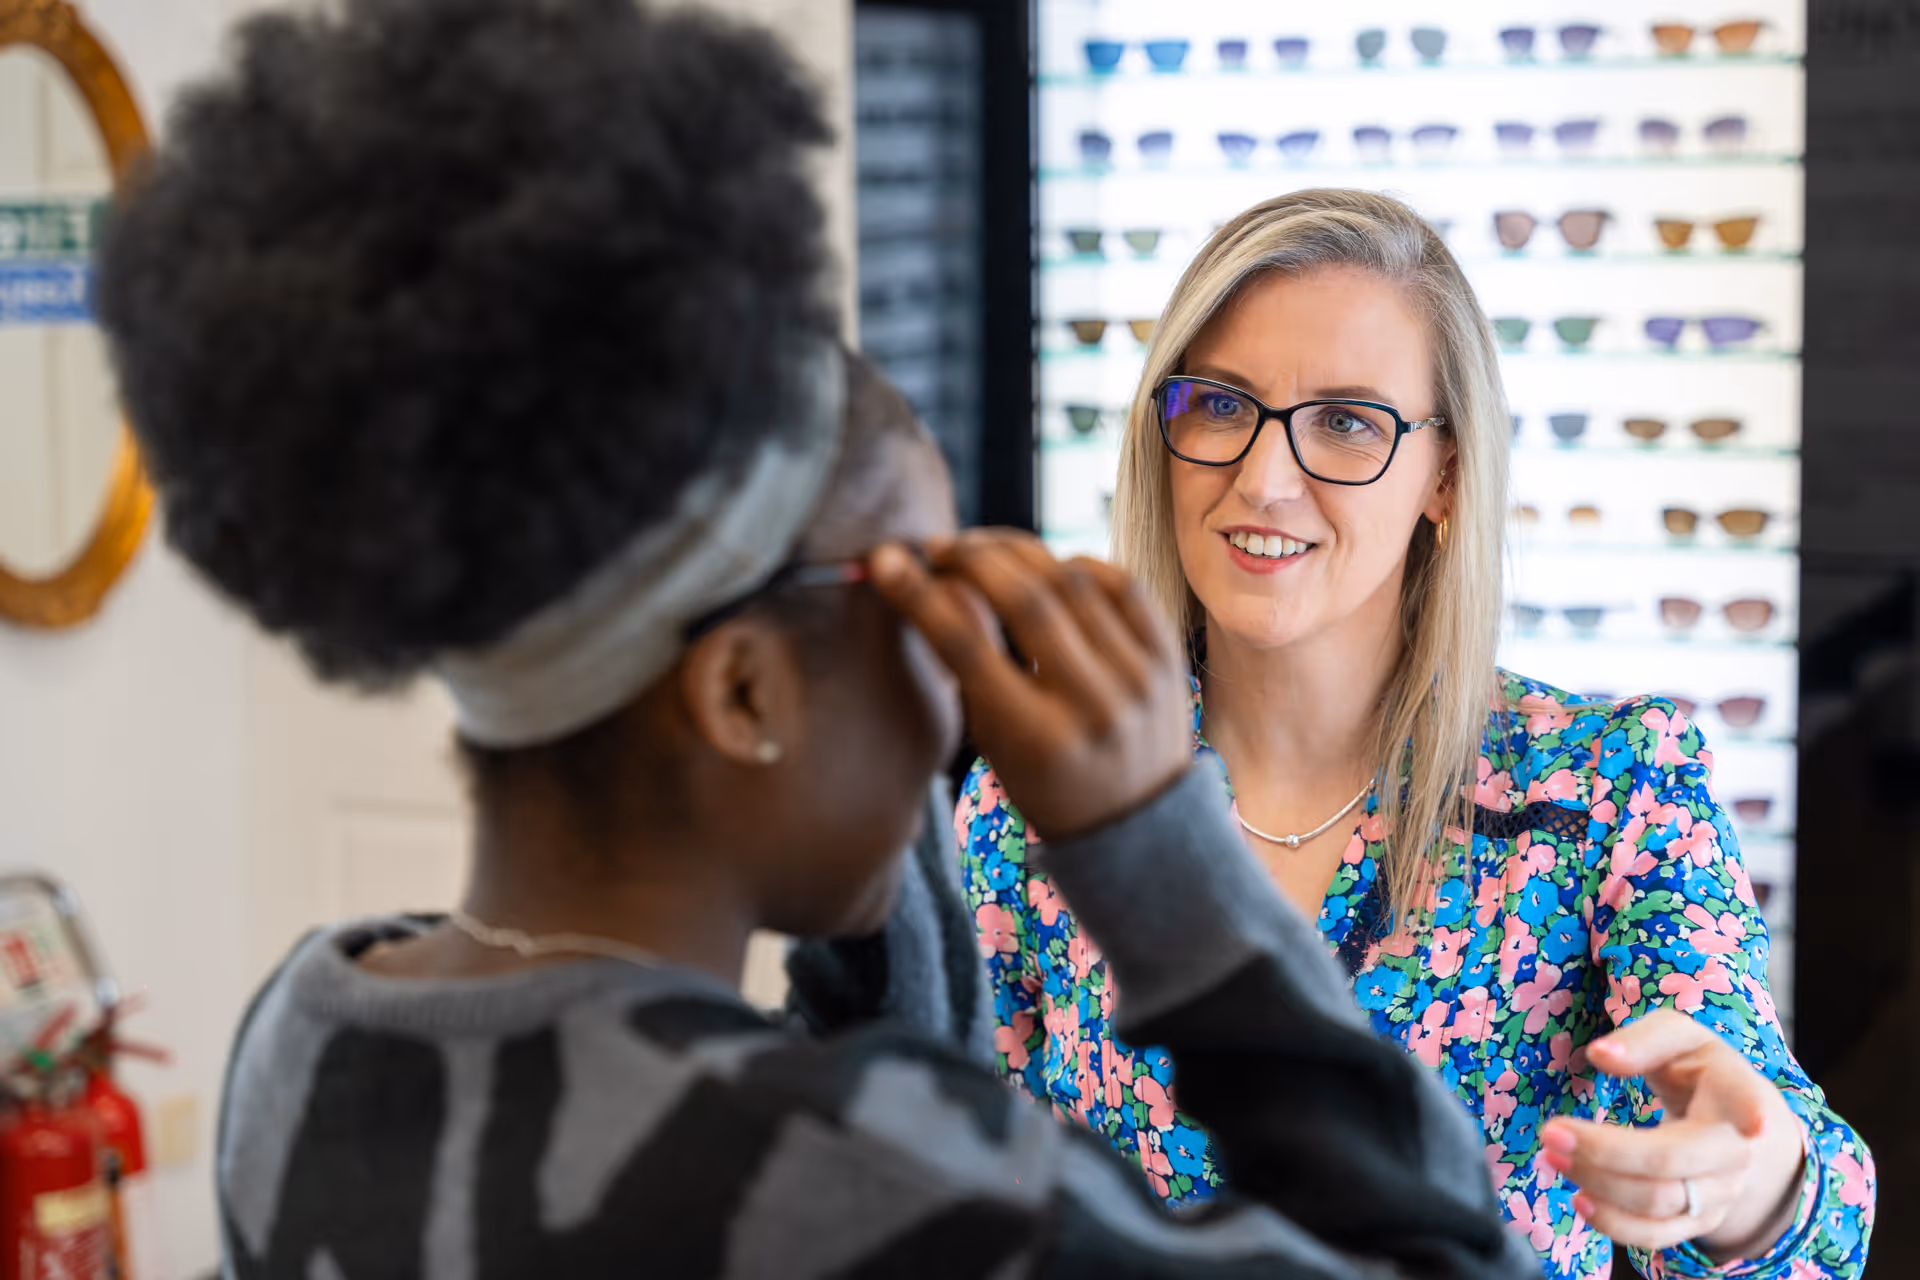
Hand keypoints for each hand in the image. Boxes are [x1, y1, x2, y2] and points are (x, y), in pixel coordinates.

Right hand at [868, 530, 1190, 839]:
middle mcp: (1093, 704)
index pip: (968, 647)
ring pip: (1072, 581)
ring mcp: (1138, 678)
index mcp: (1037, 738)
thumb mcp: (995, 744)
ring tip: (984, 548)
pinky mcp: (1169, 658)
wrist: (1139, 825)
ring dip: (1017, 552)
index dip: (921, 596)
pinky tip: (1048, 565)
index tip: (888, 562)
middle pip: (1025, 600)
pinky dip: (1078, 564)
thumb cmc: (1048, 784)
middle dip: (971, 559)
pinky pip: (1123, 585)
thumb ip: (970, 670)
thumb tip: (943, 585)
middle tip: (939, 547)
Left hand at [1540, 1009, 1805, 1260]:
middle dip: (1606, 1151)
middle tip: (1550, 1131)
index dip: (1751, 1111)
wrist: (1731, 1124)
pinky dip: (1614, 1223)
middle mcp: (1734, 1150)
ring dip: (1597, 1182)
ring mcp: (1720, 1192)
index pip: (1745, 1100)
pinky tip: (1579, 1199)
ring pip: (1658, 1201)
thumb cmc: (1695, 1070)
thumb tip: (1601, 1055)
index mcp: (1734, 1093)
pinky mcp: (1699, 1220)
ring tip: (1551, 1154)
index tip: (1754, 1122)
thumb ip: (1643, 1040)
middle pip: (1671, 1159)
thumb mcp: (1676, 1037)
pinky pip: (1656, 1235)